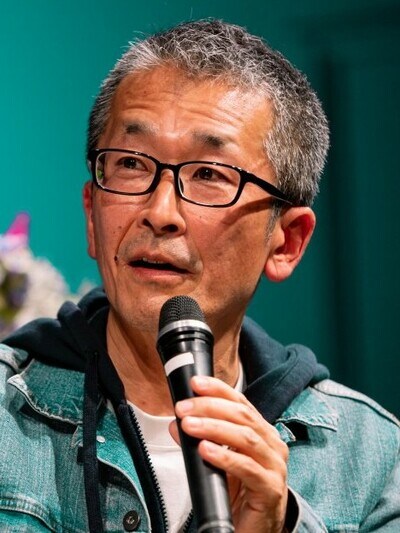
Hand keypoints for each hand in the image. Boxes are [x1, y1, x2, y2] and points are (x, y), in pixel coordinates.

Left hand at [170, 375, 288, 532]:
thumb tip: (176, 423)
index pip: (241, 402)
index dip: (218, 389)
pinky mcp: (271, 489)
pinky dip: (224, 457)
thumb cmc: (240, 493)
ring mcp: (274, 466)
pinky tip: (206, 450)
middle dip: (210, 407)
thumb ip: (200, 440)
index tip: (196, 383)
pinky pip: (247, 468)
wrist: (255, 531)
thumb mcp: (217, 461)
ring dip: (214, 427)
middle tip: (184, 408)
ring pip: (245, 438)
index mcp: (262, 432)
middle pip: (242, 416)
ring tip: (190, 426)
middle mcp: (272, 444)